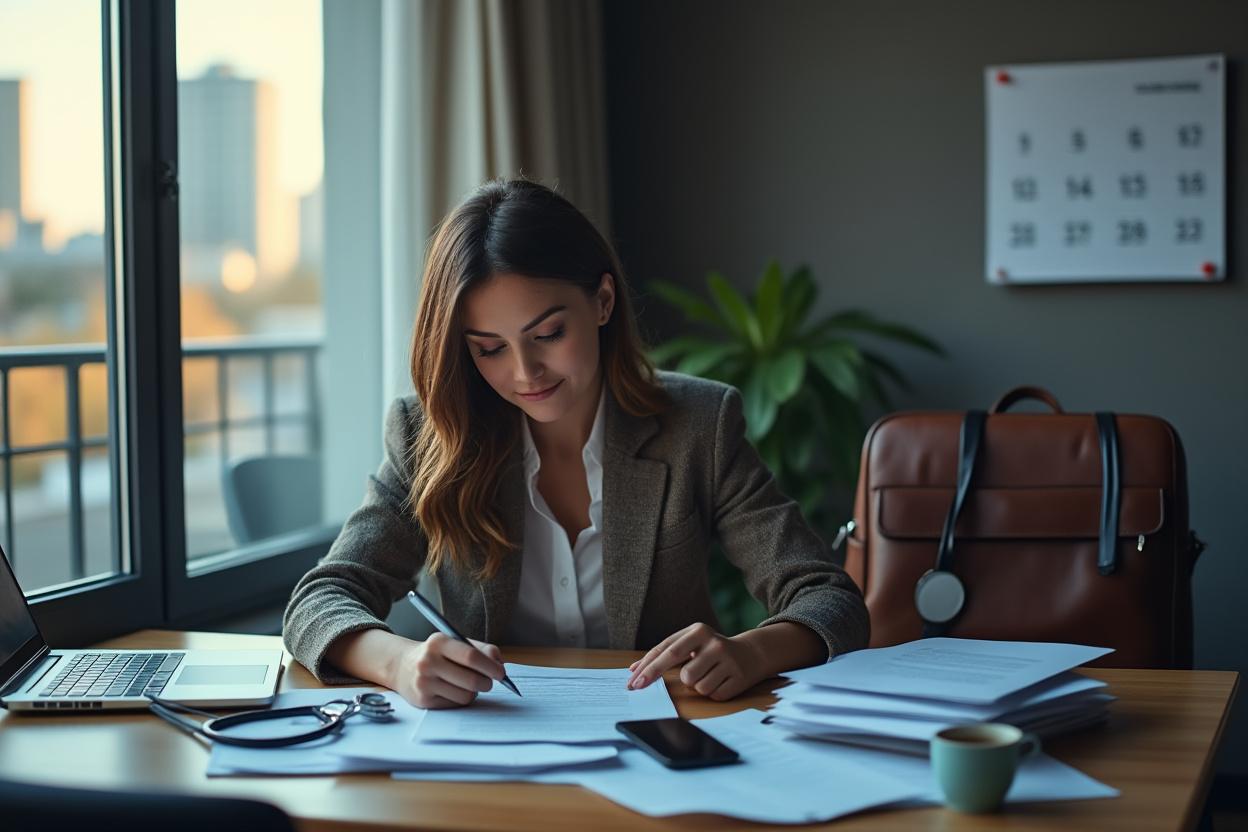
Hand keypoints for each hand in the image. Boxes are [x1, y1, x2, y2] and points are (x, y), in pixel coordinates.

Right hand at [391, 632, 504, 708]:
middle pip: (471, 680)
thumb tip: (499, 665)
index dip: (490, 667)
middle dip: (487, 683)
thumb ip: (480, 650)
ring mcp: (424, 683)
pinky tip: (454, 690)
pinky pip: (455, 704)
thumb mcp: (454, 642)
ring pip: (465, 695)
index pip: (471, 656)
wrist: (402, 666)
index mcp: (439, 642)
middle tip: (489, 682)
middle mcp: (428, 662)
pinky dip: (460, 698)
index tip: (501, 673)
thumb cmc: (436, 654)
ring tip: (468, 684)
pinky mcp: (423, 700)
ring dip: (474, 692)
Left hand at [626, 622, 761, 700]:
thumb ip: (666, 652)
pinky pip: (712, 695)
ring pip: (696, 686)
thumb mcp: (692, 642)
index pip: (668, 650)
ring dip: (696, 685)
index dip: (648, 666)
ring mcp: (728, 661)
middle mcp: (714, 643)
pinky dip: (712, 692)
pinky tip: (720, 681)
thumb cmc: (711, 649)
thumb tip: (635, 669)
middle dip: (656, 678)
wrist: (752, 653)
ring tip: (707, 674)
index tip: (632, 680)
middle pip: (683, 671)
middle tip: (637, 687)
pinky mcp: (738, 678)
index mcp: (699, 631)